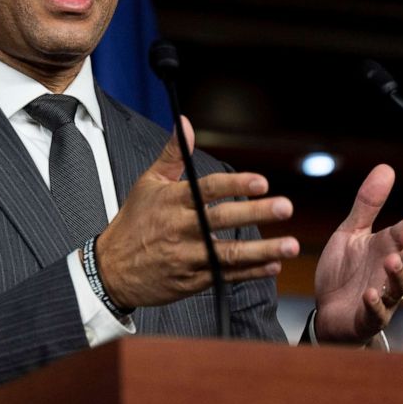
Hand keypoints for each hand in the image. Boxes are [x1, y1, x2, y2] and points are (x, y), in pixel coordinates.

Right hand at [96, 117, 298, 307]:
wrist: (112, 270)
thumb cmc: (133, 221)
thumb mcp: (148, 183)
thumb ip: (173, 154)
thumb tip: (185, 123)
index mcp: (172, 201)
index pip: (207, 189)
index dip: (235, 184)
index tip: (262, 182)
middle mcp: (181, 228)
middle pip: (222, 219)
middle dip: (255, 213)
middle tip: (285, 207)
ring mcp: (187, 257)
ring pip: (228, 253)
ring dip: (262, 250)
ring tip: (290, 245)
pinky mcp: (191, 281)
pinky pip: (225, 275)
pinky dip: (250, 272)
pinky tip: (272, 266)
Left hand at [313, 164, 402, 342]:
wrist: (327, 309)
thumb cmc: (345, 270)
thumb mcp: (351, 232)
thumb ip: (368, 204)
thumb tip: (387, 167)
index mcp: (389, 248)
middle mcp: (392, 271)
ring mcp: (384, 296)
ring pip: (401, 287)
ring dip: (398, 274)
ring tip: (390, 260)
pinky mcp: (368, 318)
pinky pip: (377, 314)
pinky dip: (376, 305)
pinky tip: (370, 295)